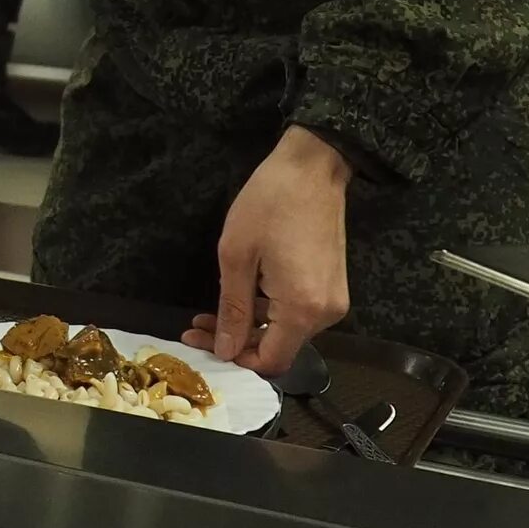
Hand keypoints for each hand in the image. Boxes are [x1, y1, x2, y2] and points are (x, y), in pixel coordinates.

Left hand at [184, 127, 351, 377]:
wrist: (313, 167)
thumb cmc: (269, 203)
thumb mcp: (237, 256)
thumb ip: (232, 309)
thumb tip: (225, 350)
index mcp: (302, 309)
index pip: (270, 361)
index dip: (234, 358)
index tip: (201, 342)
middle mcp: (325, 314)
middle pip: (278, 348)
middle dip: (236, 341)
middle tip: (196, 326)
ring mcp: (332, 300)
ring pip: (285, 331)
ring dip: (248, 326)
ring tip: (208, 313)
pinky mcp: (331, 286)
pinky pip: (296, 312)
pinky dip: (267, 311)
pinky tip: (239, 297)